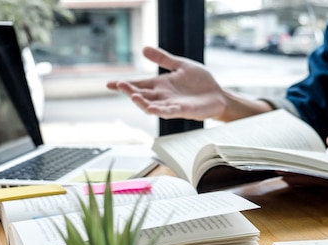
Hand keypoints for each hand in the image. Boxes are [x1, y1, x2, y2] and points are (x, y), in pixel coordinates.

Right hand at [106, 47, 226, 120]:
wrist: (218, 95)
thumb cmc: (201, 82)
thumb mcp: (180, 65)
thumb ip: (163, 58)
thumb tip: (144, 49)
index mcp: (160, 85)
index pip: (139, 84)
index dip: (124, 85)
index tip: (110, 84)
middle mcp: (162, 96)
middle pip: (141, 95)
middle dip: (129, 91)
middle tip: (119, 86)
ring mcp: (171, 104)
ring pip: (151, 106)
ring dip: (142, 102)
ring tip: (133, 96)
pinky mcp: (182, 110)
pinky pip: (168, 112)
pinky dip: (159, 110)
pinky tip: (152, 108)